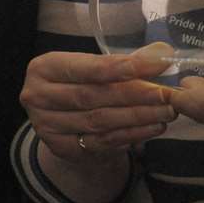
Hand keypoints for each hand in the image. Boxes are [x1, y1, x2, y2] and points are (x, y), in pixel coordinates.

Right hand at [21, 42, 176, 164]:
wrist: (63, 119)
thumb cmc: (81, 84)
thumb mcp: (95, 67)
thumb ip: (127, 60)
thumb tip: (162, 54)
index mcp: (44, 67)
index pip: (86, 67)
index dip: (120, 67)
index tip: (155, 66)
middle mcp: (37, 96)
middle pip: (93, 96)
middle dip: (135, 95)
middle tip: (166, 95)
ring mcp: (46, 125)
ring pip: (99, 121)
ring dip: (137, 117)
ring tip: (165, 112)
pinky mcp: (59, 148)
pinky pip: (101, 142)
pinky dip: (130, 135)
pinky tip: (151, 128)